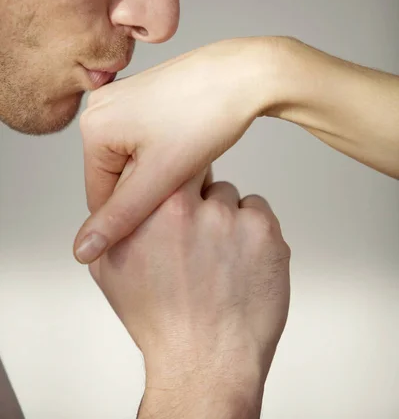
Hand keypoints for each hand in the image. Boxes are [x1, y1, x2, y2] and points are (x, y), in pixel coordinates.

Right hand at [75, 37, 279, 263]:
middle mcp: (100, 106)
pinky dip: (165, 152)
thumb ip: (119, 217)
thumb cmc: (207, 116)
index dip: (136, 212)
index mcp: (93, 126)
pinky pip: (144, 139)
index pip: (100, 196)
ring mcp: (123, 97)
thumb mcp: (160, 177)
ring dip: (158, 171)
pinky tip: (189, 143)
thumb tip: (82, 250)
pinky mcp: (144, 95)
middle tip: (182, 178)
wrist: (245, 74)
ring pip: (133, 160)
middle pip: (116, 176)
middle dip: (148, 188)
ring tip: (189, 158)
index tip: (169, 208)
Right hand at [89, 169, 290, 418]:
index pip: (168, 164)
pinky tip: (240, 262)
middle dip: (198, 197)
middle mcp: (195, 209)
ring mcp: (234, 219)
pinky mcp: (266, 233)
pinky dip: (252, 231)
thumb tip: (114, 198)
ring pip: (231, 196)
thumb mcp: (112, 269)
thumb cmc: (159, 319)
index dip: (172, 180)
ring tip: (218, 257)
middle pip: (201, 175)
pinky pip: (258, 211)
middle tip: (197, 233)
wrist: (205, 361)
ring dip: (226, 218)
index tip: (176, 194)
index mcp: (155, 209)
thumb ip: (110, 225)